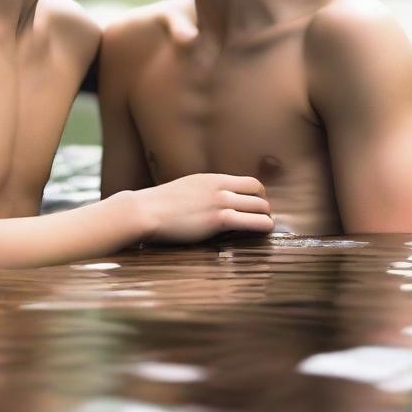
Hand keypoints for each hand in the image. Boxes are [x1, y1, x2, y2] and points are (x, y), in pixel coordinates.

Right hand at [130, 174, 272, 243]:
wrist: (145, 211)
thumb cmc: (159, 205)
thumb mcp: (186, 189)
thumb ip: (203, 193)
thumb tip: (211, 202)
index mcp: (212, 178)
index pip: (250, 182)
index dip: (259, 195)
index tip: (257, 206)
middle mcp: (220, 187)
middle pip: (258, 193)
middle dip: (264, 207)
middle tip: (262, 219)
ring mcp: (221, 202)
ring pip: (260, 207)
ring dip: (266, 218)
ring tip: (264, 228)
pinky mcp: (219, 220)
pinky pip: (252, 222)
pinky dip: (263, 227)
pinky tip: (264, 233)